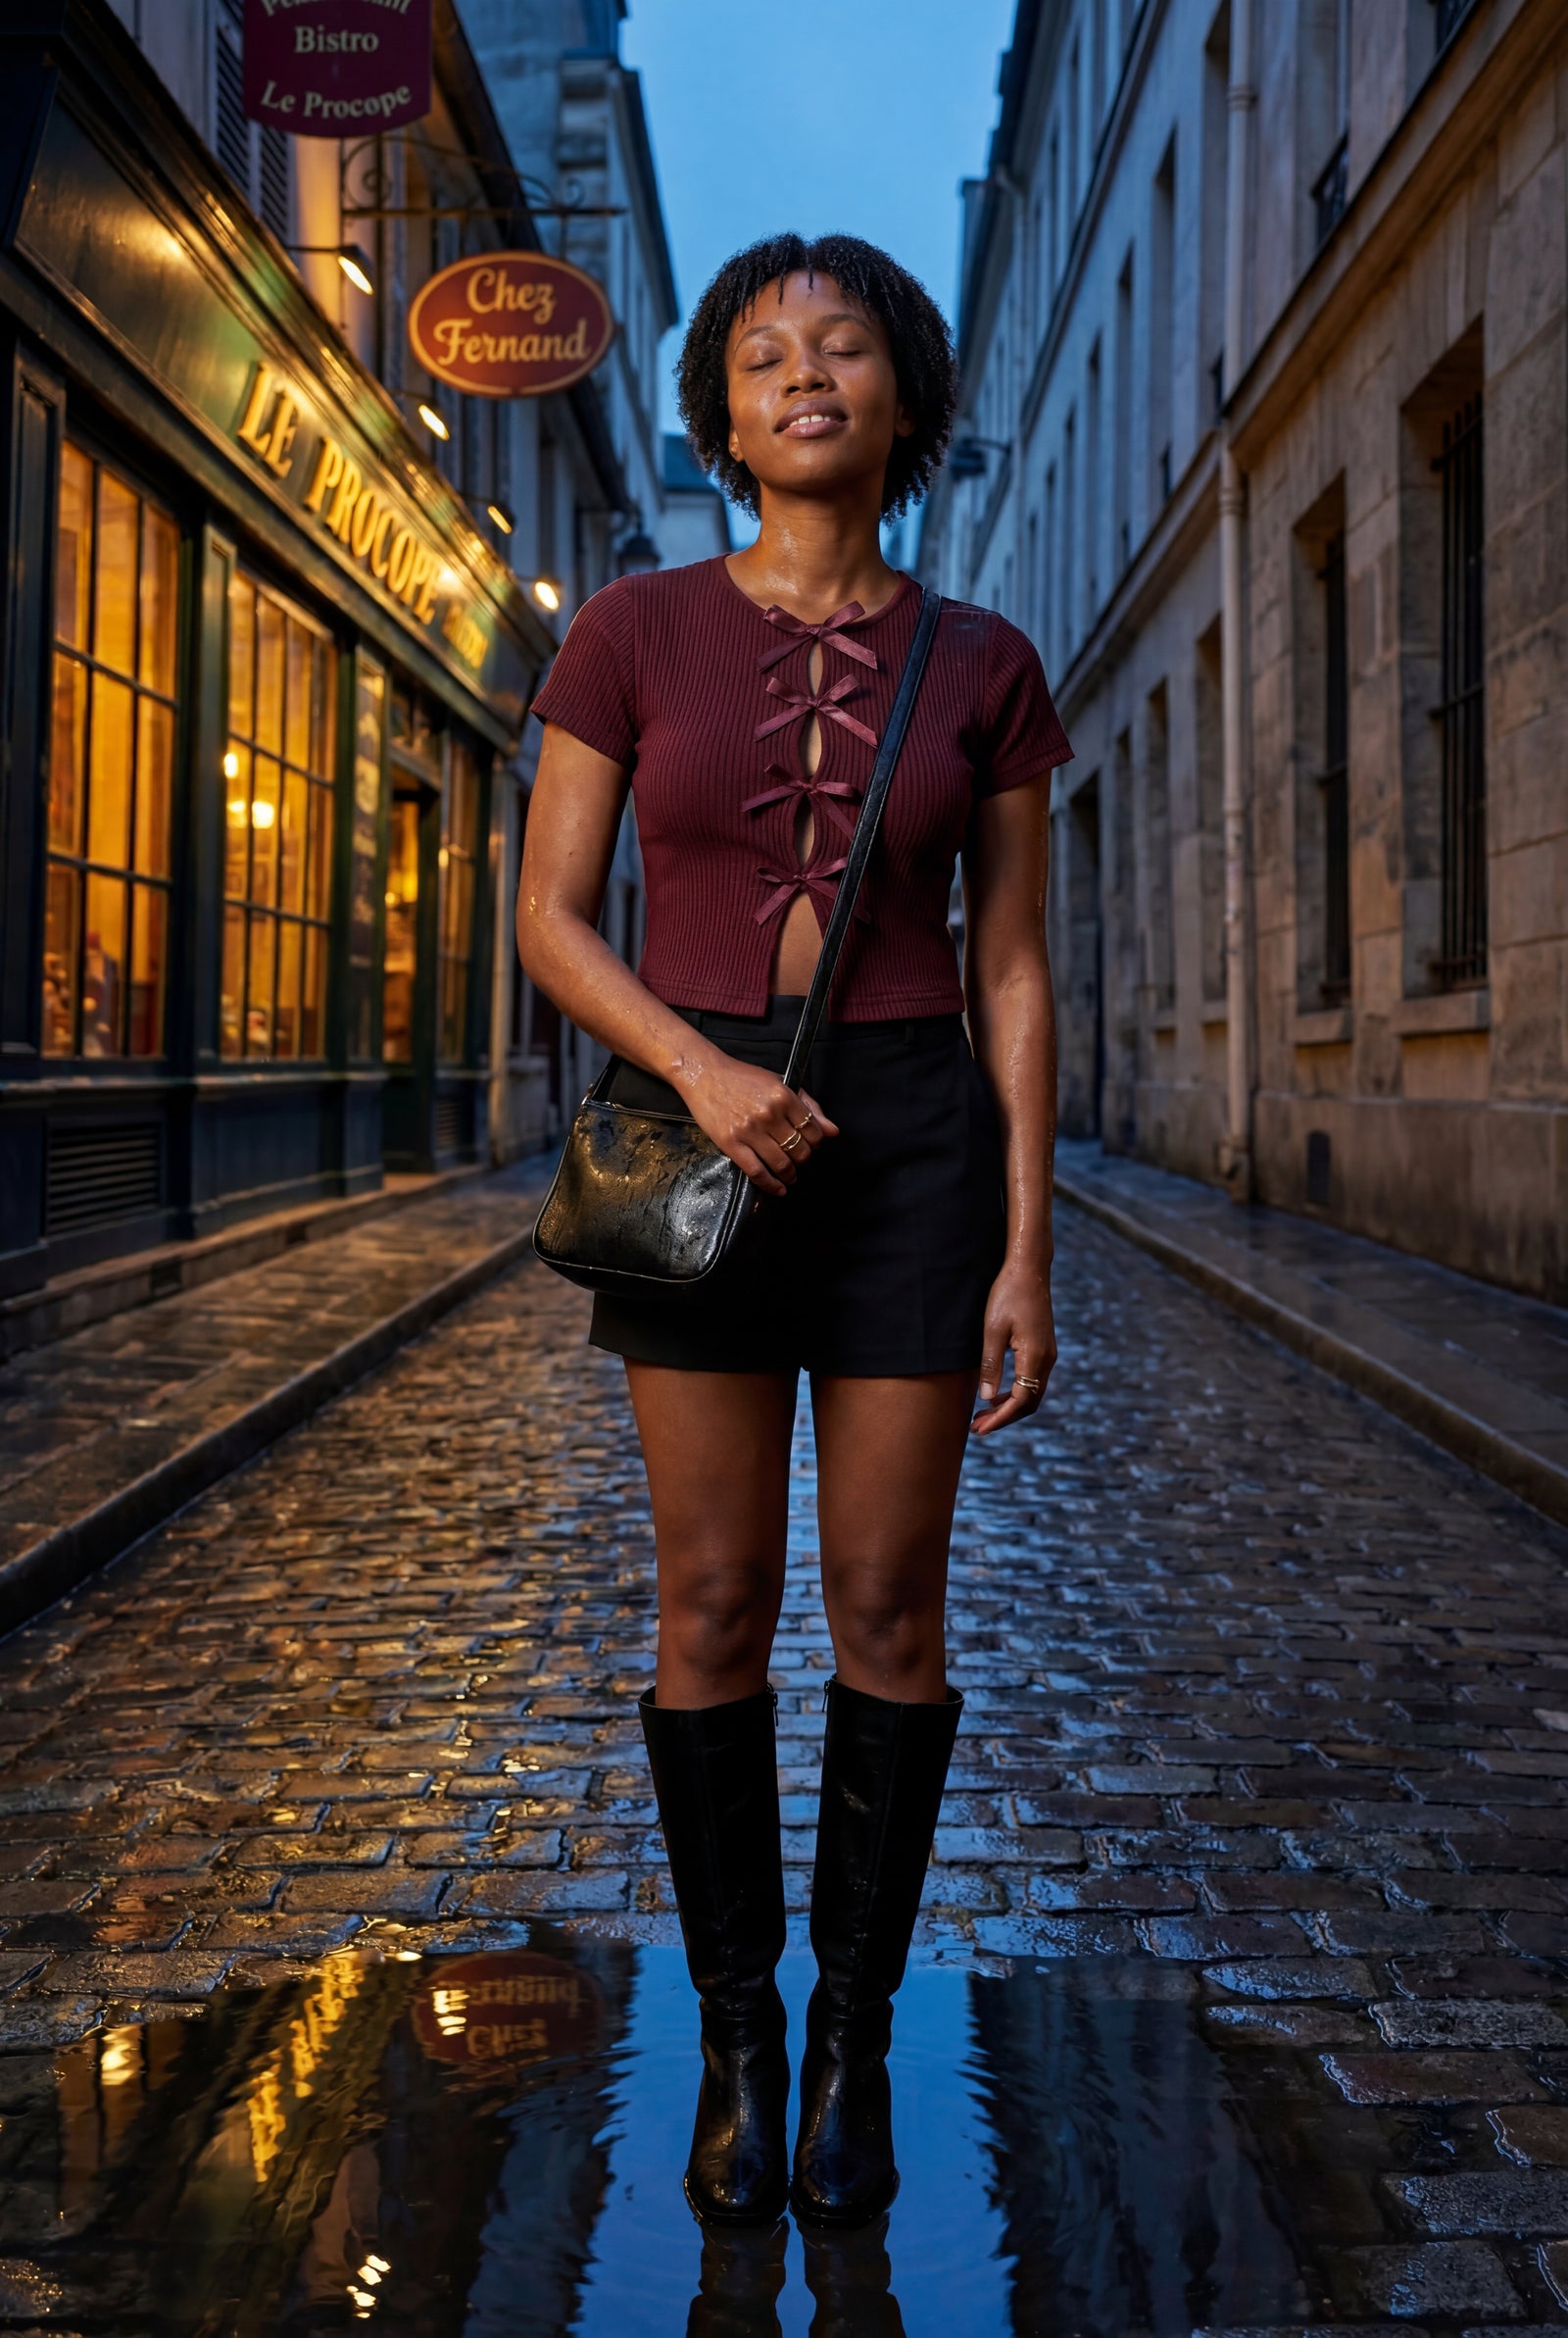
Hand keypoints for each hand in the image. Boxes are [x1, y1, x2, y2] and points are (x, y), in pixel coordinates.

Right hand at [675, 1050, 837, 1196]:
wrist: (704, 1075)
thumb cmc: (741, 1078)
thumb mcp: (779, 1083)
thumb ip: (808, 1105)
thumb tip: (832, 1131)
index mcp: (783, 1096)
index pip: (813, 1130)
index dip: (816, 1143)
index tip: (812, 1146)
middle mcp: (769, 1114)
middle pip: (800, 1150)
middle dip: (804, 1160)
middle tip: (800, 1161)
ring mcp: (749, 1131)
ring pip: (782, 1164)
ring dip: (790, 1175)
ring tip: (790, 1177)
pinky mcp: (731, 1144)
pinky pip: (757, 1172)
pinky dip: (771, 1185)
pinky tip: (777, 1188)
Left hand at [971, 1261, 1055, 1435]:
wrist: (1029, 1269)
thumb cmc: (1007, 1294)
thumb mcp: (992, 1329)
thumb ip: (991, 1364)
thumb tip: (987, 1398)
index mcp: (1035, 1356)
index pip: (1021, 1401)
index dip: (1000, 1418)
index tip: (979, 1429)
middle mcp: (1046, 1359)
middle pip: (1029, 1403)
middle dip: (1003, 1418)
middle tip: (976, 1427)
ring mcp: (1047, 1354)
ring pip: (1031, 1393)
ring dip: (1008, 1407)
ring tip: (982, 1415)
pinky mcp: (1043, 1348)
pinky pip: (1032, 1380)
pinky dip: (1015, 1393)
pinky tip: (996, 1394)